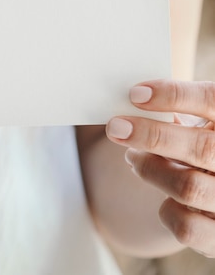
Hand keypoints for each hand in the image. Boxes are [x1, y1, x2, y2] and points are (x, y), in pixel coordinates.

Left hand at [106, 79, 214, 256]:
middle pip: (201, 148)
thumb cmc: (203, 145)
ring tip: (132, 157)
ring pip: (188, 186)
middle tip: (116, 128)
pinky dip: (167, 211)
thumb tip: (131, 100)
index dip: (174, 95)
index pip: (211, 100)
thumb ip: (177, 113)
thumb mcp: (200, 124)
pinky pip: (188, 227)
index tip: (135, 94)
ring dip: (149, 169)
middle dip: (151, 135)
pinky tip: (164, 198)